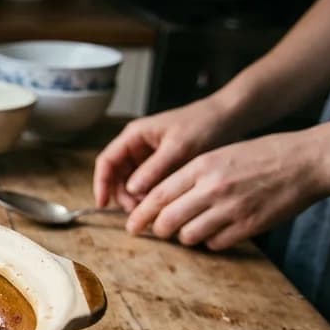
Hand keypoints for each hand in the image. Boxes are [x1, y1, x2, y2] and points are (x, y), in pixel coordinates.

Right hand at [94, 97, 238, 210]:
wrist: (228, 117)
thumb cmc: (202, 124)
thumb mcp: (178, 147)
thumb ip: (154, 168)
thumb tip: (132, 189)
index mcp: (134, 136)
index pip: (107, 161)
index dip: (101, 183)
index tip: (102, 204)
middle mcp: (136, 146)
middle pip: (116, 175)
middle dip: (122, 195)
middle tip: (137, 211)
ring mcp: (148, 156)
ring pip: (131, 182)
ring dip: (136, 197)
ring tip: (151, 208)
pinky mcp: (161, 165)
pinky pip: (147, 183)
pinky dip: (149, 195)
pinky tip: (160, 204)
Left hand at [124, 127, 329, 250]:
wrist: (303, 161)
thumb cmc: (259, 155)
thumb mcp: (217, 155)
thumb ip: (189, 175)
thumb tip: (160, 199)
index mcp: (201, 166)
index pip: (158, 195)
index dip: (141, 213)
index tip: (131, 225)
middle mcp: (213, 188)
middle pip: (168, 219)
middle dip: (158, 230)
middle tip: (158, 231)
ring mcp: (231, 208)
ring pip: (188, 235)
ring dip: (184, 237)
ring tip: (190, 229)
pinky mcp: (249, 226)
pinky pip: (215, 243)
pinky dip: (210, 241)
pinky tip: (215, 231)